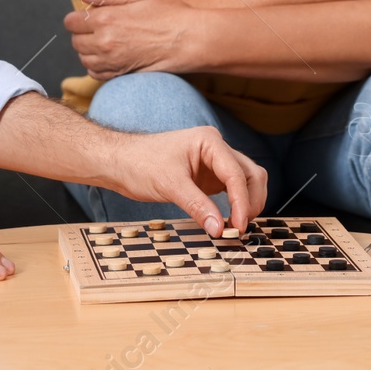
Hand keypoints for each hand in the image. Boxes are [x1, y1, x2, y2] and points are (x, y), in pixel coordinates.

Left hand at [66, 0, 194, 79]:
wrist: (189, 39)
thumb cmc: (168, 13)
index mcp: (105, 18)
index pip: (71, 22)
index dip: (78, 17)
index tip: (89, 16)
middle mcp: (104, 42)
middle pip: (75, 41)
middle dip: (83, 33)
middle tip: (100, 27)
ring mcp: (111, 61)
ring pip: (83, 58)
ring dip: (89, 50)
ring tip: (106, 41)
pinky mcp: (120, 74)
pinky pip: (95, 73)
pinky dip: (97, 66)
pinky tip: (110, 56)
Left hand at [103, 126, 268, 236]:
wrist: (119, 162)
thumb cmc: (139, 163)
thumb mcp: (169, 185)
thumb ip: (197, 206)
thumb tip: (219, 228)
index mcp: (210, 141)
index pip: (236, 173)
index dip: (242, 201)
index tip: (239, 225)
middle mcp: (216, 149)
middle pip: (251, 174)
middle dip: (251, 201)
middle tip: (240, 227)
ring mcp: (214, 163)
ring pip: (245, 182)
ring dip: (247, 203)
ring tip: (236, 226)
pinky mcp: (208, 177)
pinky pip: (231, 190)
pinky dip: (235, 205)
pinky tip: (228, 221)